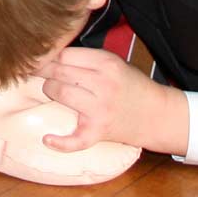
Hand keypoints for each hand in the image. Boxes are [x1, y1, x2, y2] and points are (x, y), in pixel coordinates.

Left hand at [36, 47, 189, 155]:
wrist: (158, 115)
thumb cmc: (132, 86)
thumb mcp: (115, 63)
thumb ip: (88, 59)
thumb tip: (50, 56)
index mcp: (106, 63)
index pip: (65, 54)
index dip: (48, 57)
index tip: (40, 59)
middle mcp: (102, 84)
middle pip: (59, 72)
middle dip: (45, 72)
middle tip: (39, 74)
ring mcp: (100, 109)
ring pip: (60, 93)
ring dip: (49, 92)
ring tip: (50, 92)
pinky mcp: (99, 131)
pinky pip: (76, 139)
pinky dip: (60, 142)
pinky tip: (47, 139)